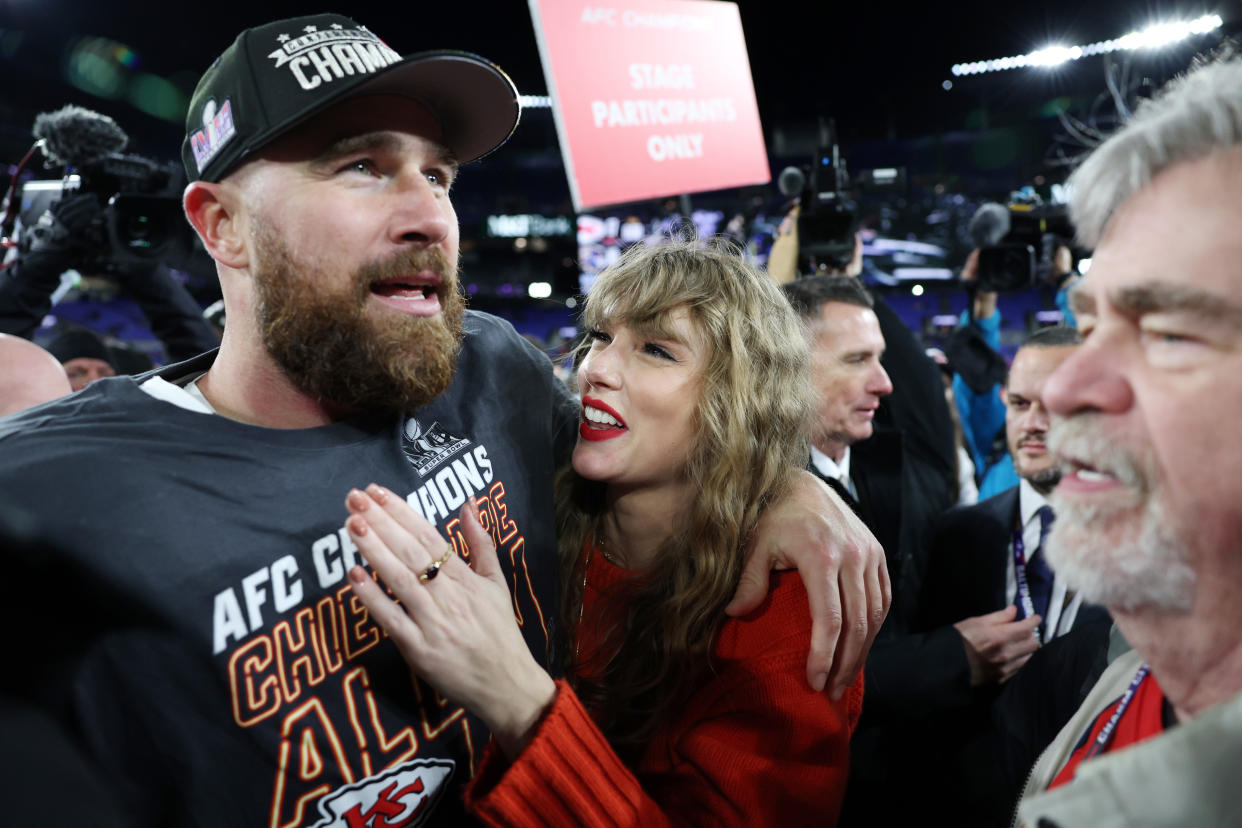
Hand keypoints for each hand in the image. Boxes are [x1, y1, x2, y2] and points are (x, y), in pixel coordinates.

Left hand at [344, 485, 555, 757]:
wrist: (507, 684)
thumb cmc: (500, 633)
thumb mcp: (496, 582)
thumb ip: (481, 543)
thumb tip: (469, 504)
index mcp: (465, 577)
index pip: (428, 536)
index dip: (401, 512)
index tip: (377, 492)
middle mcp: (448, 595)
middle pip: (411, 551)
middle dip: (381, 522)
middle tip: (355, 499)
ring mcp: (432, 622)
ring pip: (399, 579)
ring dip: (374, 550)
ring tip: (352, 525)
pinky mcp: (419, 649)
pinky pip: (392, 619)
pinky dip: (372, 597)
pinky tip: (353, 576)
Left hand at [726, 471, 889, 697]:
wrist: (802, 483)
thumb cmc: (773, 516)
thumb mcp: (755, 544)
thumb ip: (748, 580)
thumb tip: (734, 614)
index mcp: (821, 555)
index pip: (829, 618)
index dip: (824, 655)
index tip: (814, 681)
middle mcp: (852, 555)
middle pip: (856, 623)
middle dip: (845, 663)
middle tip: (830, 692)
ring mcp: (869, 553)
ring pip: (874, 615)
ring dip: (862, 651)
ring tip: (844, 678)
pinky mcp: (877, 553)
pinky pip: (883, 598)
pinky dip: (874, 627)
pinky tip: (860, 647)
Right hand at [953, 605, 1040, 685]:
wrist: (947, 665)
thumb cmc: (958, 640)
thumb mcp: (975, 622)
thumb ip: (998, 617)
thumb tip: (1013, 610)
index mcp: (999, 637)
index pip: (1026, 628)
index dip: (1033, 621)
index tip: (1035, 618)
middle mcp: (1005, 655)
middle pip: (1033, 644)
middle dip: (1032, 635)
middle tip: (1025, 630)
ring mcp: (1005, 669)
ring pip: (1029, 657)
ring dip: (1027, 649)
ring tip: (1019, 643)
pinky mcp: (1002, 679)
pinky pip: (1019, 668)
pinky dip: (1020, 660)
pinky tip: (1012, 655)